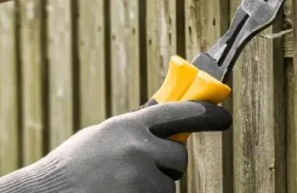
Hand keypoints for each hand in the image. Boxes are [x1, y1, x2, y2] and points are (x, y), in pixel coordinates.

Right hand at [0, 100, 230, 192]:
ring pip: (167, 183)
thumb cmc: (72, 168)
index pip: (179, 112)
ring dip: (151, 186)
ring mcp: (142, 180)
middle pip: (177, 155)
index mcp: (127, 125)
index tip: (224, 116)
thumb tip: (166, 112)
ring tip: (116, 186)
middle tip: (135, 168)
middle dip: (165, 162)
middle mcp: (139, 149)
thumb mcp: (101, 137)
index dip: (206, 114)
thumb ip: (133, 128)